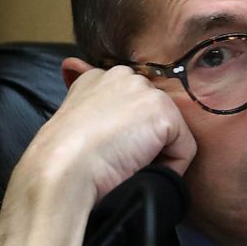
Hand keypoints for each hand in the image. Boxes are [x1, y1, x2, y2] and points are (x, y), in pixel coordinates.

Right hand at [0, 58, 196, 245]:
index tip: (110, 150)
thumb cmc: (62, 158)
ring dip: (156, 155)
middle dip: (145, 141)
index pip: (131, 103)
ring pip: (171, 133)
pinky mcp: (164, 114)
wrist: (62, 170)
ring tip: (126, 165)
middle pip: (154, 117)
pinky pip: (184, 149)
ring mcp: (146, 92)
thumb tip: (75, 75)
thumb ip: (86, 103)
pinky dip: (171, 168)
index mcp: (97, 78)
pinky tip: (141, 169)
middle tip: (119, 160)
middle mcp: (123, 76)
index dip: (127, 132)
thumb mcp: (72, 123)